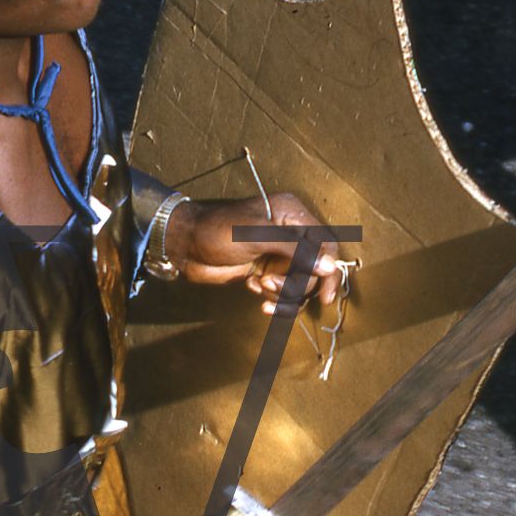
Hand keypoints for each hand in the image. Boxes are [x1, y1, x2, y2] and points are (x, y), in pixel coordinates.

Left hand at [164, 192, 341, 309]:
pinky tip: (253, 292)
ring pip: (299, 286)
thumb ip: (296, 251)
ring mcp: (278, 256)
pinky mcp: (266, 273)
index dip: (330, 270)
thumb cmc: (218, 231)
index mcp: (292, 215)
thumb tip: (329, 267)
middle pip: (314, 270)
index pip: (326, 244)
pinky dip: (273, 299)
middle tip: (268, 283)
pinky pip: (283, 294)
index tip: (326, 297)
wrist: (185, 245)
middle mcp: (290, 235)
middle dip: (295, 284)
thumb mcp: (258, 236)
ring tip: (257, 286)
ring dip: (282, 293)